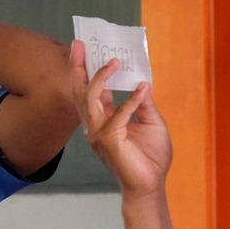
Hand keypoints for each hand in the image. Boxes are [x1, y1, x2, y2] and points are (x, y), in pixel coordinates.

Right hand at [73, 42, 171, 196]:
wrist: (151, 185)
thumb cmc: (150, 158)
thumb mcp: (151, 122)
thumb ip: (144, 103)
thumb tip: (142, 82)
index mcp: (105, 120)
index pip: (92, 91)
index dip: (89, 69)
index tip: (86, 48)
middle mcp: (96, 125)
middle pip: (80, 91)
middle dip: (78, 66)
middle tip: (79, 43)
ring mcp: (98, 133)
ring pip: (91, 98)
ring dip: (101, 77)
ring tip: (114, 61)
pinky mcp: (108, 140)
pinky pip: (119, 113)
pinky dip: (132, 100)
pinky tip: (143, 89)